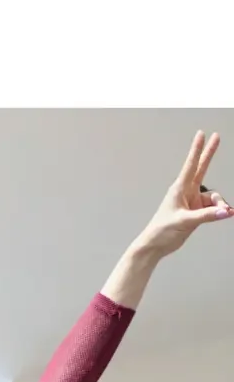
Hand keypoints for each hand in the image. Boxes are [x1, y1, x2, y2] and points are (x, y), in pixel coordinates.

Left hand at [134, 130, 229, 260]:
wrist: (155, 246)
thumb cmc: (162, 231)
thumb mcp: (185, 222)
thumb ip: (207, 215)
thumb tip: (226, 211)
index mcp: (179, 189)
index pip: (191, 165)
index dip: (197, 149)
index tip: (201, 134)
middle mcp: (186, 192)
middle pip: (201, 169)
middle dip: (209, 153)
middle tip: (216, 137)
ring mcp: (192, 202)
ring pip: (213, 196)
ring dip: (220, 204)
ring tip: (224, 212)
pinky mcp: (196, 212)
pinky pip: (213, 208)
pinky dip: (219, 211)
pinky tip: (225, 214)